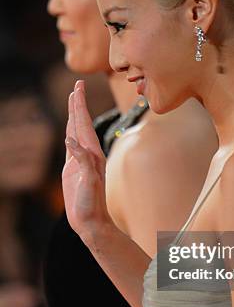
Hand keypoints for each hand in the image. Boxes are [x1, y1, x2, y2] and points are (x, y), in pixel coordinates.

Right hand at [63, 80, 110, 243]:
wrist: (92, 222)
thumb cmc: (91, 204)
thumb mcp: (88, 182)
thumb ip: (83, 161)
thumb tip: (71, 141)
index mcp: (93, 153)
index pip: (84, 123)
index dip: (80, 105)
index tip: (78, 87)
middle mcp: (89, 153)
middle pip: (80, 122)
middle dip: (78, 103)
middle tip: (78, 85)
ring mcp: (81, 160)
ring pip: (76, 131)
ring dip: (74, 115)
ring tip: (73, 100)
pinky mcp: (74, 168)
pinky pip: (71, 145)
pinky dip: (69, 133)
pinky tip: (68, 129)